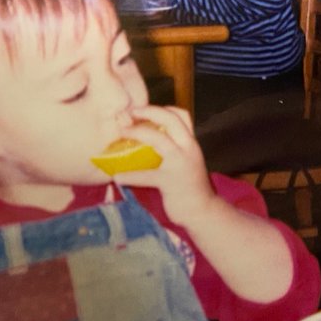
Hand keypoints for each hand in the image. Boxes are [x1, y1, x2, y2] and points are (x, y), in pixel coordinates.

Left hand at [112, 105, 214, 226]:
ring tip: (121, 133)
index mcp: (190, 143)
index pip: (182, 115)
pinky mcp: (171, 181)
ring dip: (137, 133)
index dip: (162, 108)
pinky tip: (117, 177)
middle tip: (129, 112)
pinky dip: (130, 175)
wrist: (203, 212)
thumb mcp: (185, 162)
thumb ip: (173, 149)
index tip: (142, 109)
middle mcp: (188, 148)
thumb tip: (147, 140)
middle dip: (149, 111)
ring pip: (159, 139)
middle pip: (171, 119)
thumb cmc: (189, 187)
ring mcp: (181, 163)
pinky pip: (146, 175)